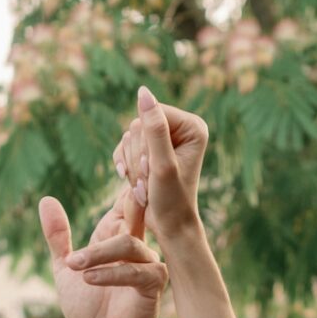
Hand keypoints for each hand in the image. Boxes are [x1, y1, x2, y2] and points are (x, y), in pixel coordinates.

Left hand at [38, 189, 166, 317]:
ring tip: (75, 265)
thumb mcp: (66, 268)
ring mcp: (148, 265)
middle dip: (133, 197)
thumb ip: (58, 236)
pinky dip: (112, 273)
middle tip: (129, 181)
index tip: (127, 159)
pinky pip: (137, 273)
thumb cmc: (88, 305)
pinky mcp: (154, 287)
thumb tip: (46, 200)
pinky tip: (89, 277)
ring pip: (129, 244)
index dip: (126, 184)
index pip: (126, 201)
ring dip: (99, 253)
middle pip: (136, 212)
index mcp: (119, 235)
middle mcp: (138, 245)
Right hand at [112, 87, 208, 247]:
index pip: (152, 114)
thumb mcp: (161, 164)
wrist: (168, 225)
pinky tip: (134, 182)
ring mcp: (165, 138)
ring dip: (131, 164)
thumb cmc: (171, 199)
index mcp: (193, 126)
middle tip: (149, 180)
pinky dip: (124, 164)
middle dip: (137, 156)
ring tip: (145, 184)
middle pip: (139, 125)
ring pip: (129, 136)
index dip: (145, 143)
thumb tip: (142, 92)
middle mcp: (181, 128)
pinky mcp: (150, 148)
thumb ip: (154, 128)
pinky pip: (124, 145)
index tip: (153, 168)